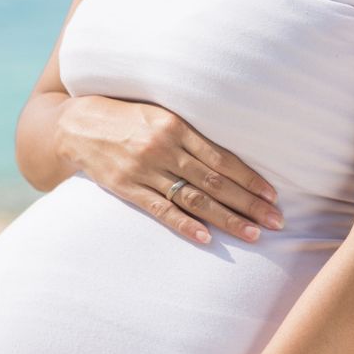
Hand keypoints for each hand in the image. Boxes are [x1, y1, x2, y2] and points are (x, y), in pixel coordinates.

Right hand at [55, 95, 284, 244]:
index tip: (273, 196)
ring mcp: (144, 171)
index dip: (250, 179)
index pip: (223, 159)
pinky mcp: (127, 188)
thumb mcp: (161, 113)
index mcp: (176, 126)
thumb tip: (230, 156)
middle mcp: (163, 148)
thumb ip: (191, 133)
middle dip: (249, 204)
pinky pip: (161, 210)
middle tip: (277, 221)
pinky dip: (185, 225)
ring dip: (228, 219)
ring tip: (253, 235)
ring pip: (195, 200)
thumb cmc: (127, 116)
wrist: (76, 125)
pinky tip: (207, 239)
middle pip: (216, 183)